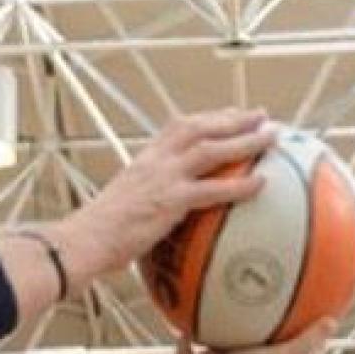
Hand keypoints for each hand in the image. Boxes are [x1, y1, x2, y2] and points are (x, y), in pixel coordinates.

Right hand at [53, 109, 275, 290]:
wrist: (84, 239)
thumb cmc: (102, 230)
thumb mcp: (127, 201)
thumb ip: (150, 196)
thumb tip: (166, 211)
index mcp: (145, 158)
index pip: (180, 126)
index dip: (209, 117)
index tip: (232, 113)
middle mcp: (156, 161)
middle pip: (200, 128)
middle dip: (233, 119)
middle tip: (262, 115)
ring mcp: (163, 178)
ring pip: (210, 150)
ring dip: (243, 141)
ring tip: (269, 138)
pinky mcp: (170, 201)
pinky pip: (212, 189)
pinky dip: (239, 185)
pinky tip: (260, 184)